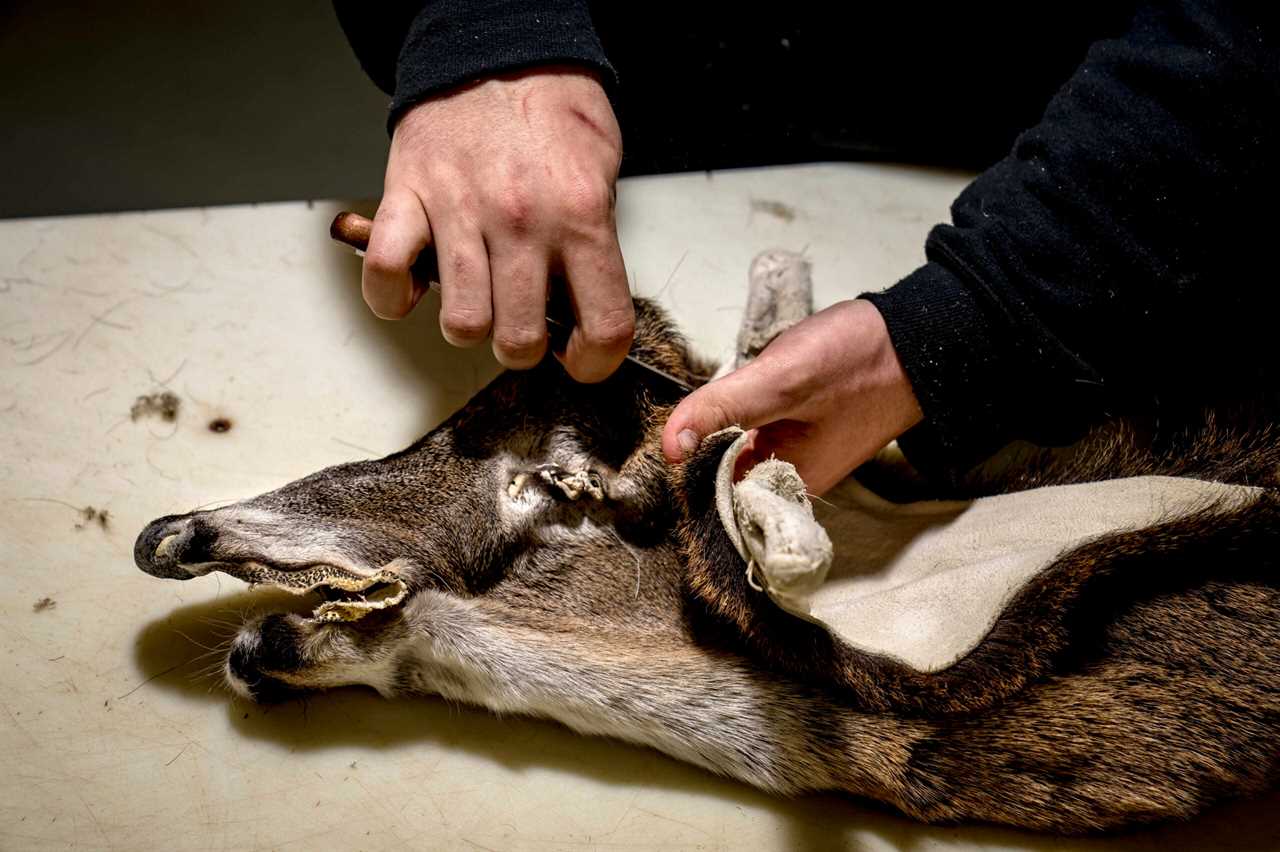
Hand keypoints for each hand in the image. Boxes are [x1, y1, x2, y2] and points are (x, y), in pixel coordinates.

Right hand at [362, 66, 633, 381]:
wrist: (497, 47)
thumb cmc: (552, 111)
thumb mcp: (602, 174)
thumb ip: (596, 246)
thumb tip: (583, 312)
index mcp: (581, 216)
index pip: (602, 327)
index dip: (595, 362)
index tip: (581, 358)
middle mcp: (522, 220)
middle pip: (520, 342)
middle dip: (523, 349)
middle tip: (522, 326)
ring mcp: (461, 210)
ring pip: (462, 323)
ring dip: (468, 326)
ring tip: (475, 300)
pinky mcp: (408, 195)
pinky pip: (387, 272)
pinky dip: (391, 296)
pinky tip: (414, 287)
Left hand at [662, 299, 923, 493]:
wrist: (922, 338)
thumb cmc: (858, 361)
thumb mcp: (783, 380)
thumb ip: (723, 409)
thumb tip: (670, 446)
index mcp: (787, 485)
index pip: (712, 496)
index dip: (683, 468)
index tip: (666, 443)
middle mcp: (792, 482)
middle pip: (720, 474)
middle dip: (700, 445)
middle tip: (689, 414)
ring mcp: (799, 458)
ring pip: (735, 451)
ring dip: (719, 428)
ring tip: (712, 403)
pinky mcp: (803, 434)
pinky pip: (756, 436)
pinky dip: (741, 418)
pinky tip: (741, 394)